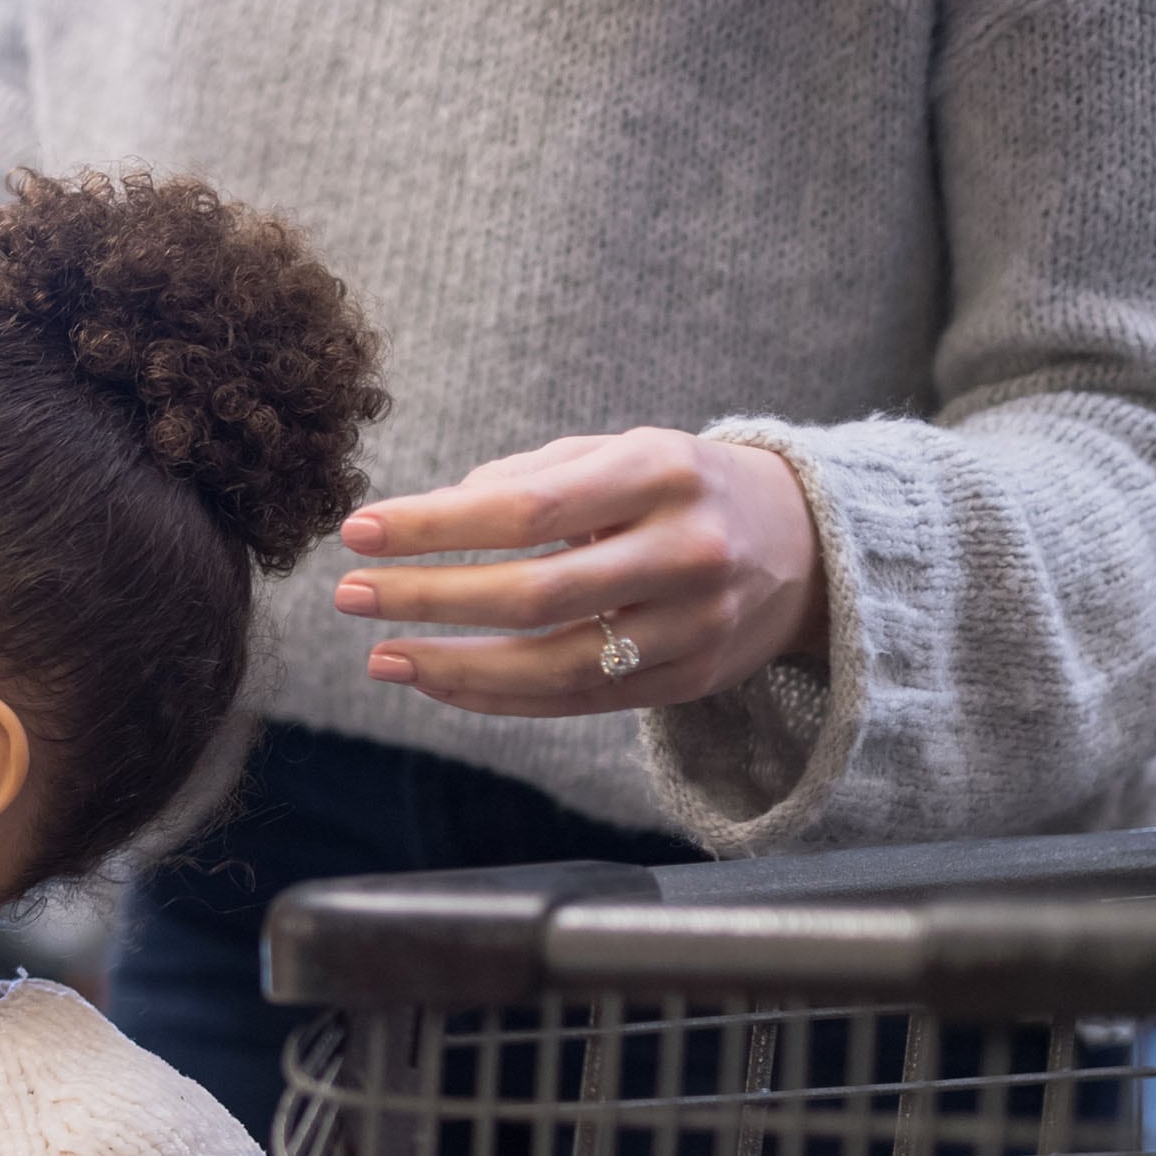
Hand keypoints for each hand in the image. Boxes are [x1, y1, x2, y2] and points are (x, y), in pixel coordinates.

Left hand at [334, 430, 822, 714]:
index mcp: (663, 472)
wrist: (807, 544)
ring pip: (553, 664)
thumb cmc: (681, 489)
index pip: (527, 507)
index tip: (358, 530)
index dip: (434, 526)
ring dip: (453, 666)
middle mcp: (685, 551)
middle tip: (348, 593)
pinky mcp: (689, 680)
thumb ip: (530, 475)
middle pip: (534, 593)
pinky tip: (436, 680)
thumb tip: (431, 513)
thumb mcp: (621, 454)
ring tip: (381, 655)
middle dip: (428, 598)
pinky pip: (575, 701)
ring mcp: (692, 626)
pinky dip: (496, 697)